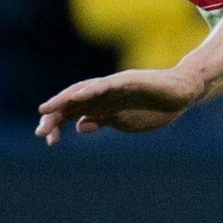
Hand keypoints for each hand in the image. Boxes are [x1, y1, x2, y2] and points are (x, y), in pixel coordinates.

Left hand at [35, 65, 206, 143]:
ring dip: (65, 100)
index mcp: (102, 105)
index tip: (47, 140)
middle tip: (41, 132)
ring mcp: (115, 86)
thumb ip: (102, 120)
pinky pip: (106, 85)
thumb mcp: (124, 121)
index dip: (58, 124)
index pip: (73, 113)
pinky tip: (78, 96)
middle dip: (55, 115)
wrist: (182, 93)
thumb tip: (80, 125)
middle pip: (73, 102)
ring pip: (83, 91)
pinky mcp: (129, 81)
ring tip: (47, 109)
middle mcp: (103, 93)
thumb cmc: (155, 107)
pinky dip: (91, 90)